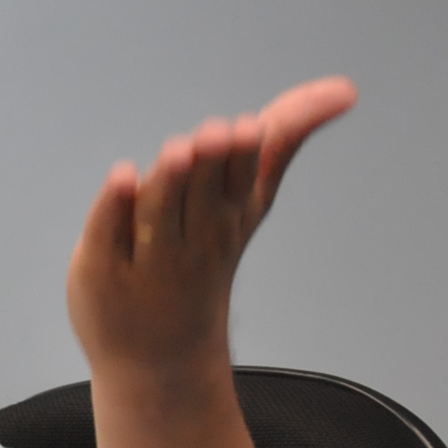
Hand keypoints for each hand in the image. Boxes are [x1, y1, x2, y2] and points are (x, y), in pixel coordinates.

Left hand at [67, 76, 356, 377]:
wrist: (161, 358)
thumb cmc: (204, 262)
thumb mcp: (249, 201)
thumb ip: (284, 139)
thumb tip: (344, 88)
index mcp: (233, 215)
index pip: (243, 181)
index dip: (244, 155)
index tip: (251, 127)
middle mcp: (196, 238)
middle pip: (202, 193)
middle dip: (209, 162)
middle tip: (214, 133)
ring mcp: (149, 257)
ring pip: (159, 212)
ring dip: (169, 181)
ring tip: (179, 151)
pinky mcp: (102, 267)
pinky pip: (108, 231)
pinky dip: (114, 205)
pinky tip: (122, 176)